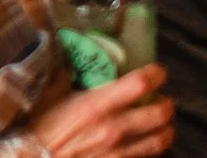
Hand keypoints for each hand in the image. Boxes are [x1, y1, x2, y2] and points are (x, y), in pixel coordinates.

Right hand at [30, 65, 172, 157]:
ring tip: (163, 125)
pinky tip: (147, 144)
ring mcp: (119, 152)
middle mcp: (113, 129)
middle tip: (163, 100)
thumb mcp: (51, 96)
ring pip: (160, 140)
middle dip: (166, 105)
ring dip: (166, 130)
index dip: (155, 75)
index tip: (158, 72)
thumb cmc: (39, 130)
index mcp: (96, 105)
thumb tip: (75, 58)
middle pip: (159, 114)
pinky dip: (153, 150)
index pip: (138, 84)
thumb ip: (68, 77)